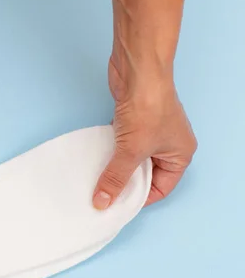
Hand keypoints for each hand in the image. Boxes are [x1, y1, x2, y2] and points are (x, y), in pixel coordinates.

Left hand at [93, 59, 197, 208]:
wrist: (138, 72)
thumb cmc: (148, 108)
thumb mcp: (131, 151)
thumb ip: (116, 177)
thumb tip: (103, 201)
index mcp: (180, 154)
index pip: (161, 187)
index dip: (140, 198)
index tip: (117, 206)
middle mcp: (169, 143)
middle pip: (146, 173)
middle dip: (125, 182)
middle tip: (104, 195)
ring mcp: (152, 130)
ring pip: (132, 158)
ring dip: (116, 165)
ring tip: (97, 179)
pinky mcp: (135, 119)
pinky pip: (122, 142)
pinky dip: (111, 149)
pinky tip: (96, 157)